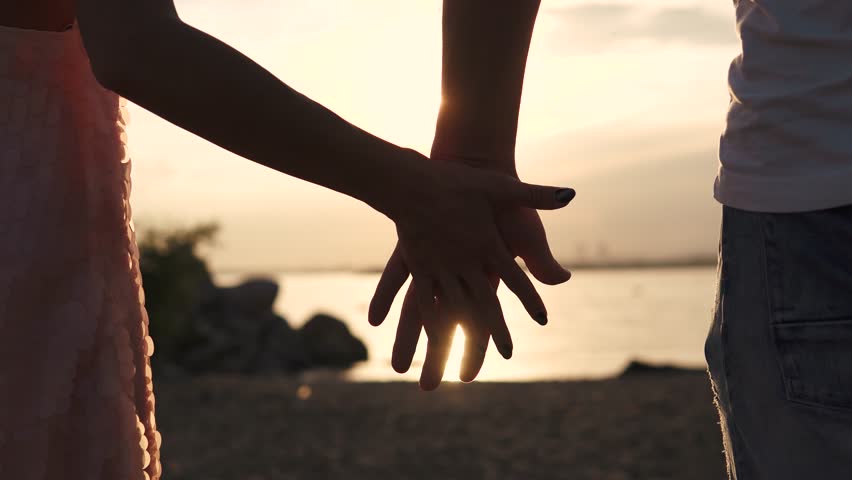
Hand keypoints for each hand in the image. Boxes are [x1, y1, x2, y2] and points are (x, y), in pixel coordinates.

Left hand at [369, 152, 573, 389]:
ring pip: (419, 310)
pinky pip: (398, 280)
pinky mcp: (414, 247)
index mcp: (485, 273)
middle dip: (438, 356)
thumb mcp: (521, 222)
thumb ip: (538, 250)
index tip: (470, 374)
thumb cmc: (495, 192)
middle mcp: (459, 274)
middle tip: (428, 387)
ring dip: (408, 337)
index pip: (484, 319)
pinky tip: (374, 320)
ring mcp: (435, 263)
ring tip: (397, 367)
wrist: (467, 163)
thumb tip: (565, 281)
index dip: (480, 347)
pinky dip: (385, 297)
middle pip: (448, 324)